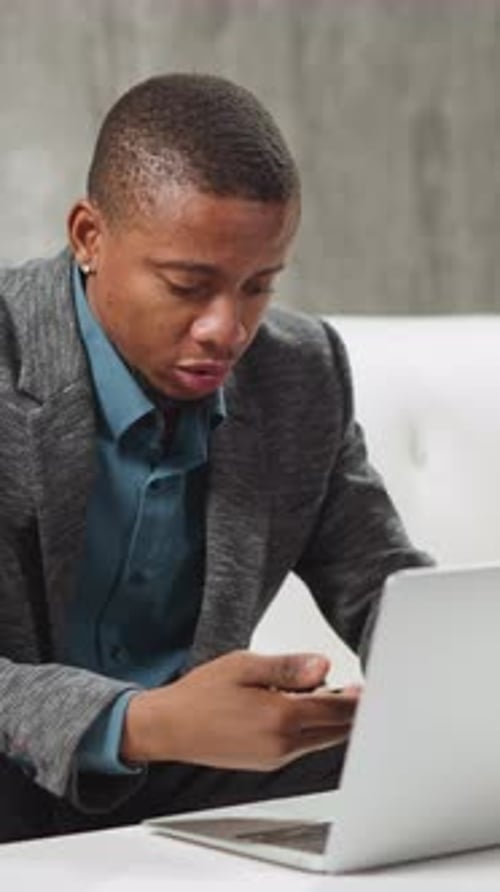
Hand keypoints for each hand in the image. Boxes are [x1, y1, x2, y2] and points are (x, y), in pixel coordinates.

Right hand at [121, 650, 360, 770]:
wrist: (169, 728)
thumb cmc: (201, 694)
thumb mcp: (244, 665)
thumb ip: (288, 667)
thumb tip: (324, 664)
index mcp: (280, 716)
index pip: (337, 709)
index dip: (360, 698)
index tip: (374, 686)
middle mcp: (282, 744)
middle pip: (336, 730)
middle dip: (352, 711)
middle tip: (364, 689)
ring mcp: (276, 757)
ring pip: (322, 739)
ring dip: (333, 719)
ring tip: (337, 693)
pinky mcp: (268, 762)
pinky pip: (304, 745)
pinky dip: (314, 728)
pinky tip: (306, 708)